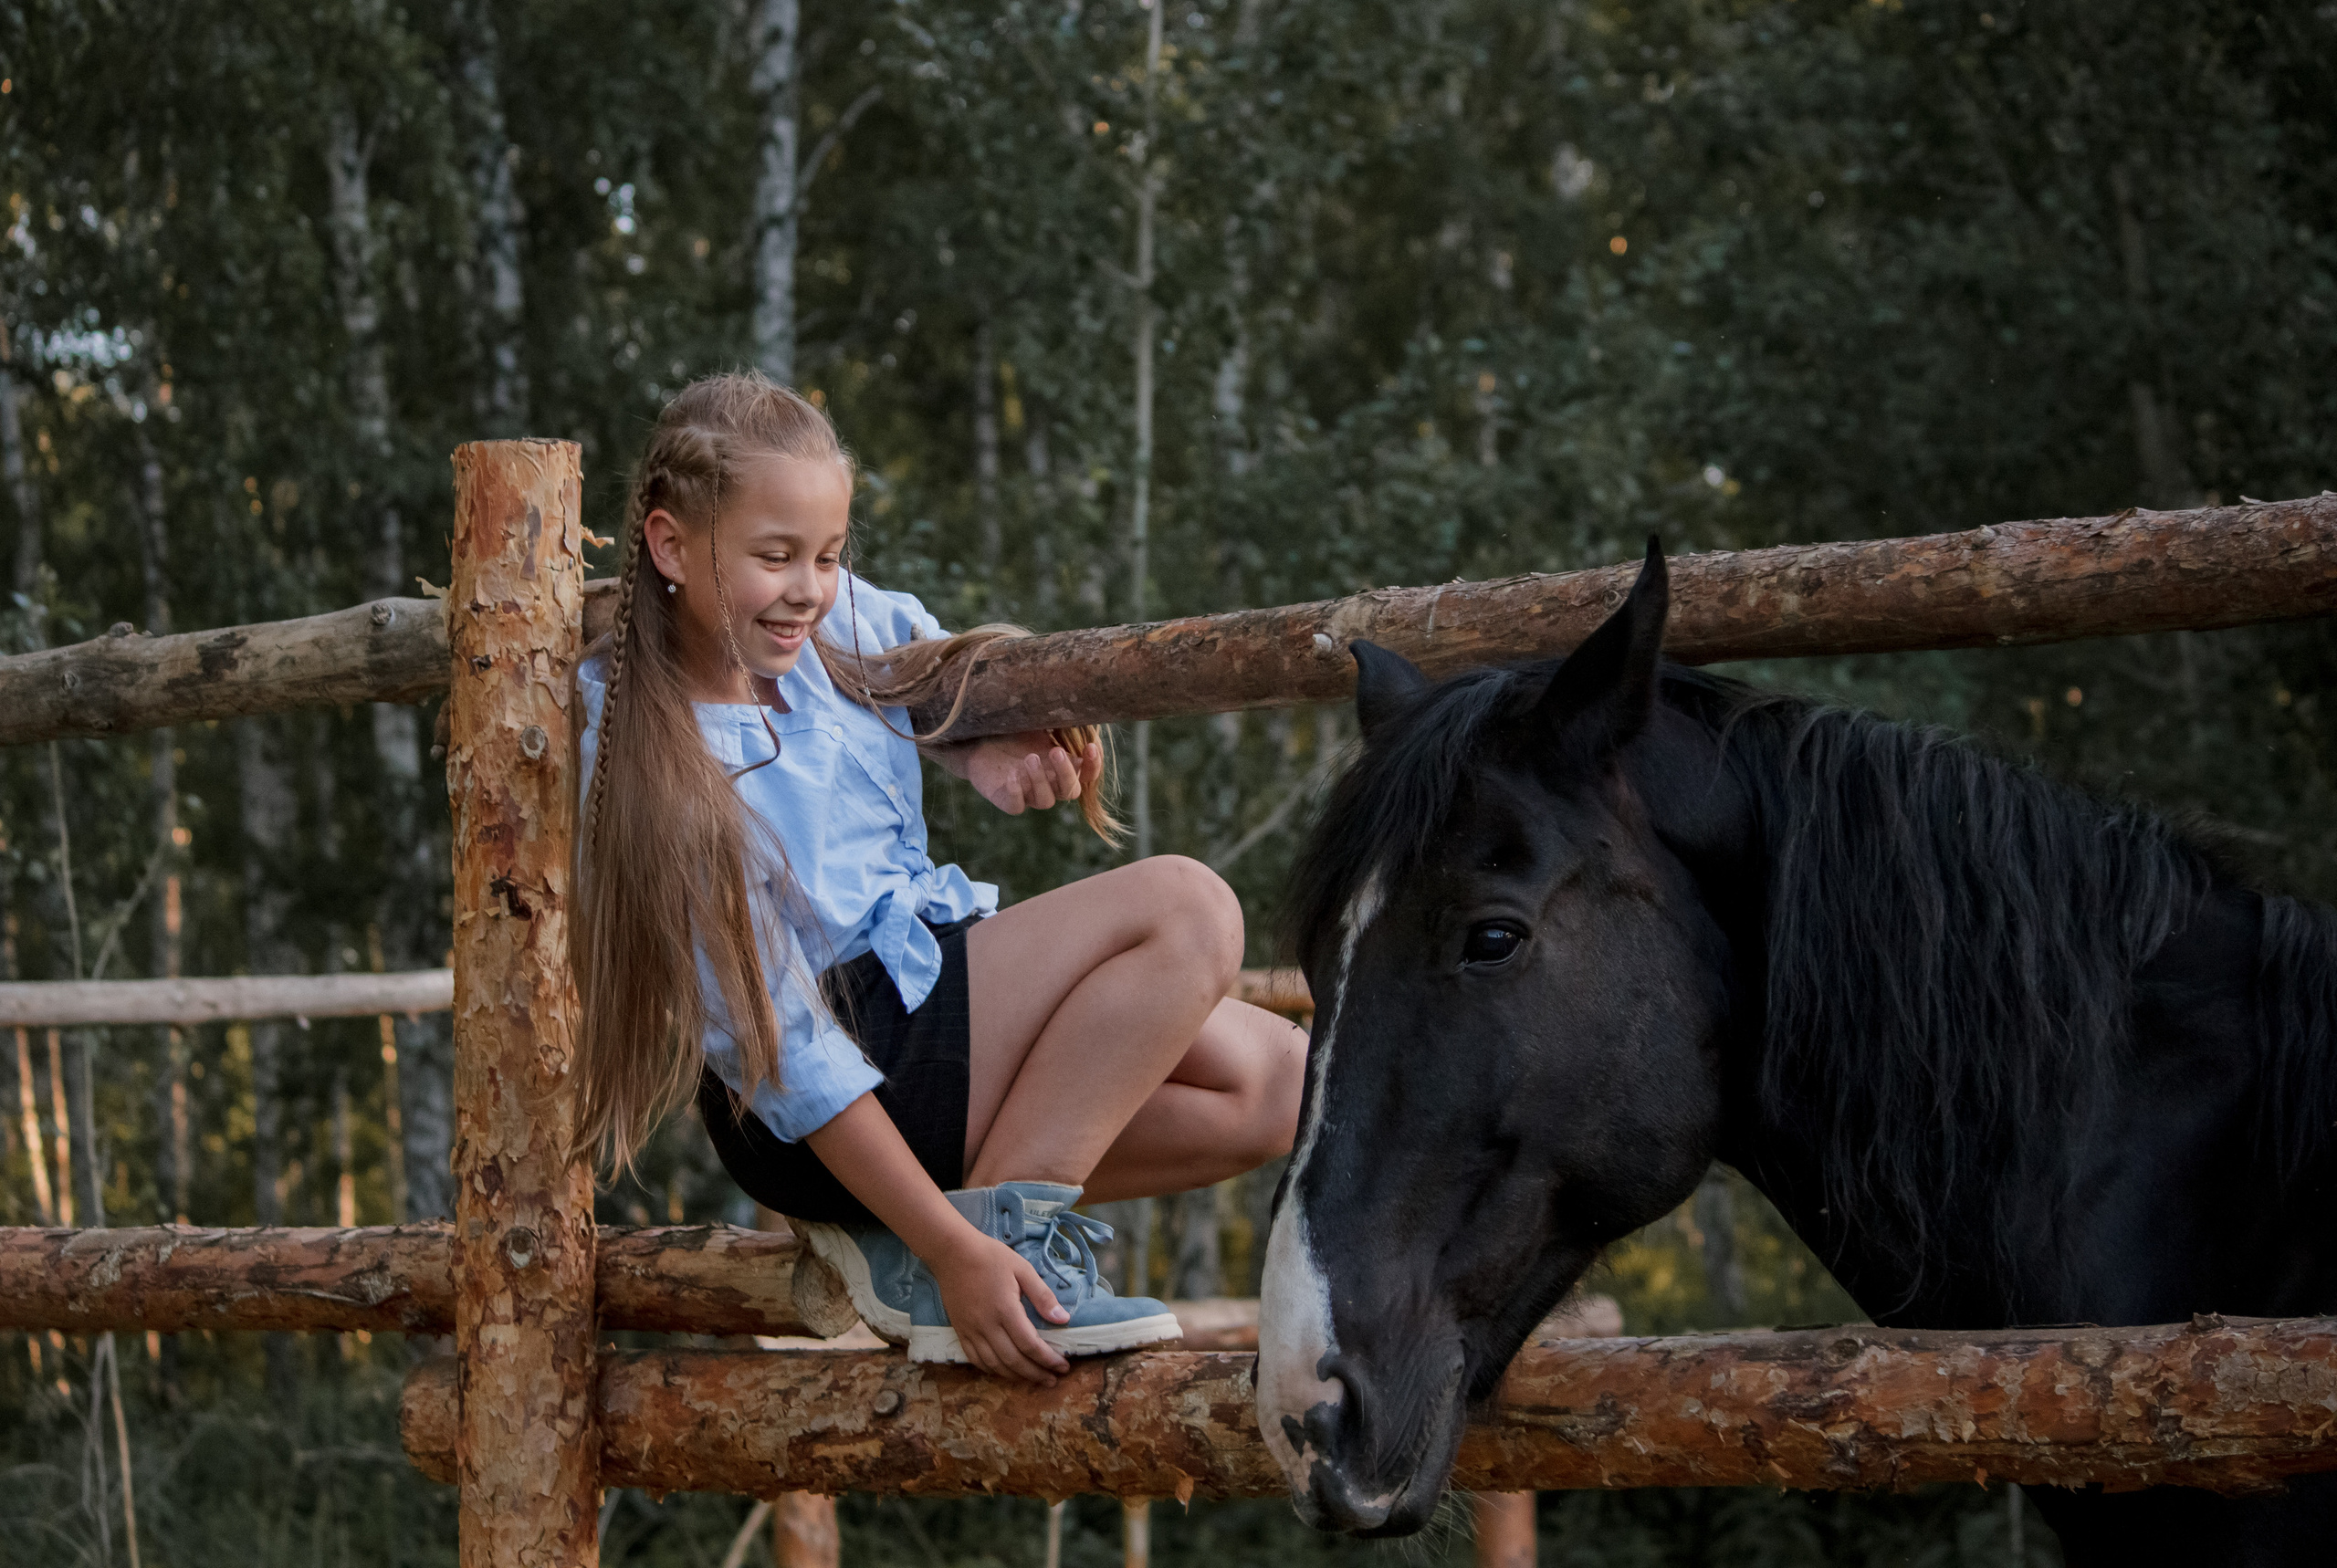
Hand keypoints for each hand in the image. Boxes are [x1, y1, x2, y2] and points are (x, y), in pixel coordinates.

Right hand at [927, 1230, 1071, 1384]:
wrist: (952, 1252)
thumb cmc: (990, 1257)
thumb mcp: (1022, 1269)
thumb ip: (1042, 1296)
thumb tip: (1063, 1319)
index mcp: (1005, 1309)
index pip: (1030, 1345)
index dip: (1048, 1359)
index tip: (1063, 1366)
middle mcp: (987, 1325)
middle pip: (1014, 1360)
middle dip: (1036, 1374)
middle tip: (1052, 1380)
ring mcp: (971, 1330)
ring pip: (994, 1364)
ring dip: (1016, 1376)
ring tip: (1033, 1379)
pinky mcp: (960, 1331)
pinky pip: (975, 1359)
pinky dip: (992, 1370)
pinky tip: (1004, 1371)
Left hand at [960, 733, 1102, 815]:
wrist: (979, 737)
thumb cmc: (1014, 729)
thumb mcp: (1039, 722)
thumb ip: (1060, 722)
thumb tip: (1081, 710)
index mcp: (1061, 767)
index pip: (1087, 775)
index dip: (1093, 766)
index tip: (1090, 747)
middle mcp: (1048, 784)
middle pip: (1070, 791)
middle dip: (1066, 773)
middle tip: (1055, 751)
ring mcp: (1027, 793)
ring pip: (1045, 800)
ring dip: (1040, 780)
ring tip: (1029, 758)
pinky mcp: (1005, 799)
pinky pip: (1016, 806)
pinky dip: (1016, 792)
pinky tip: (1011, 774)